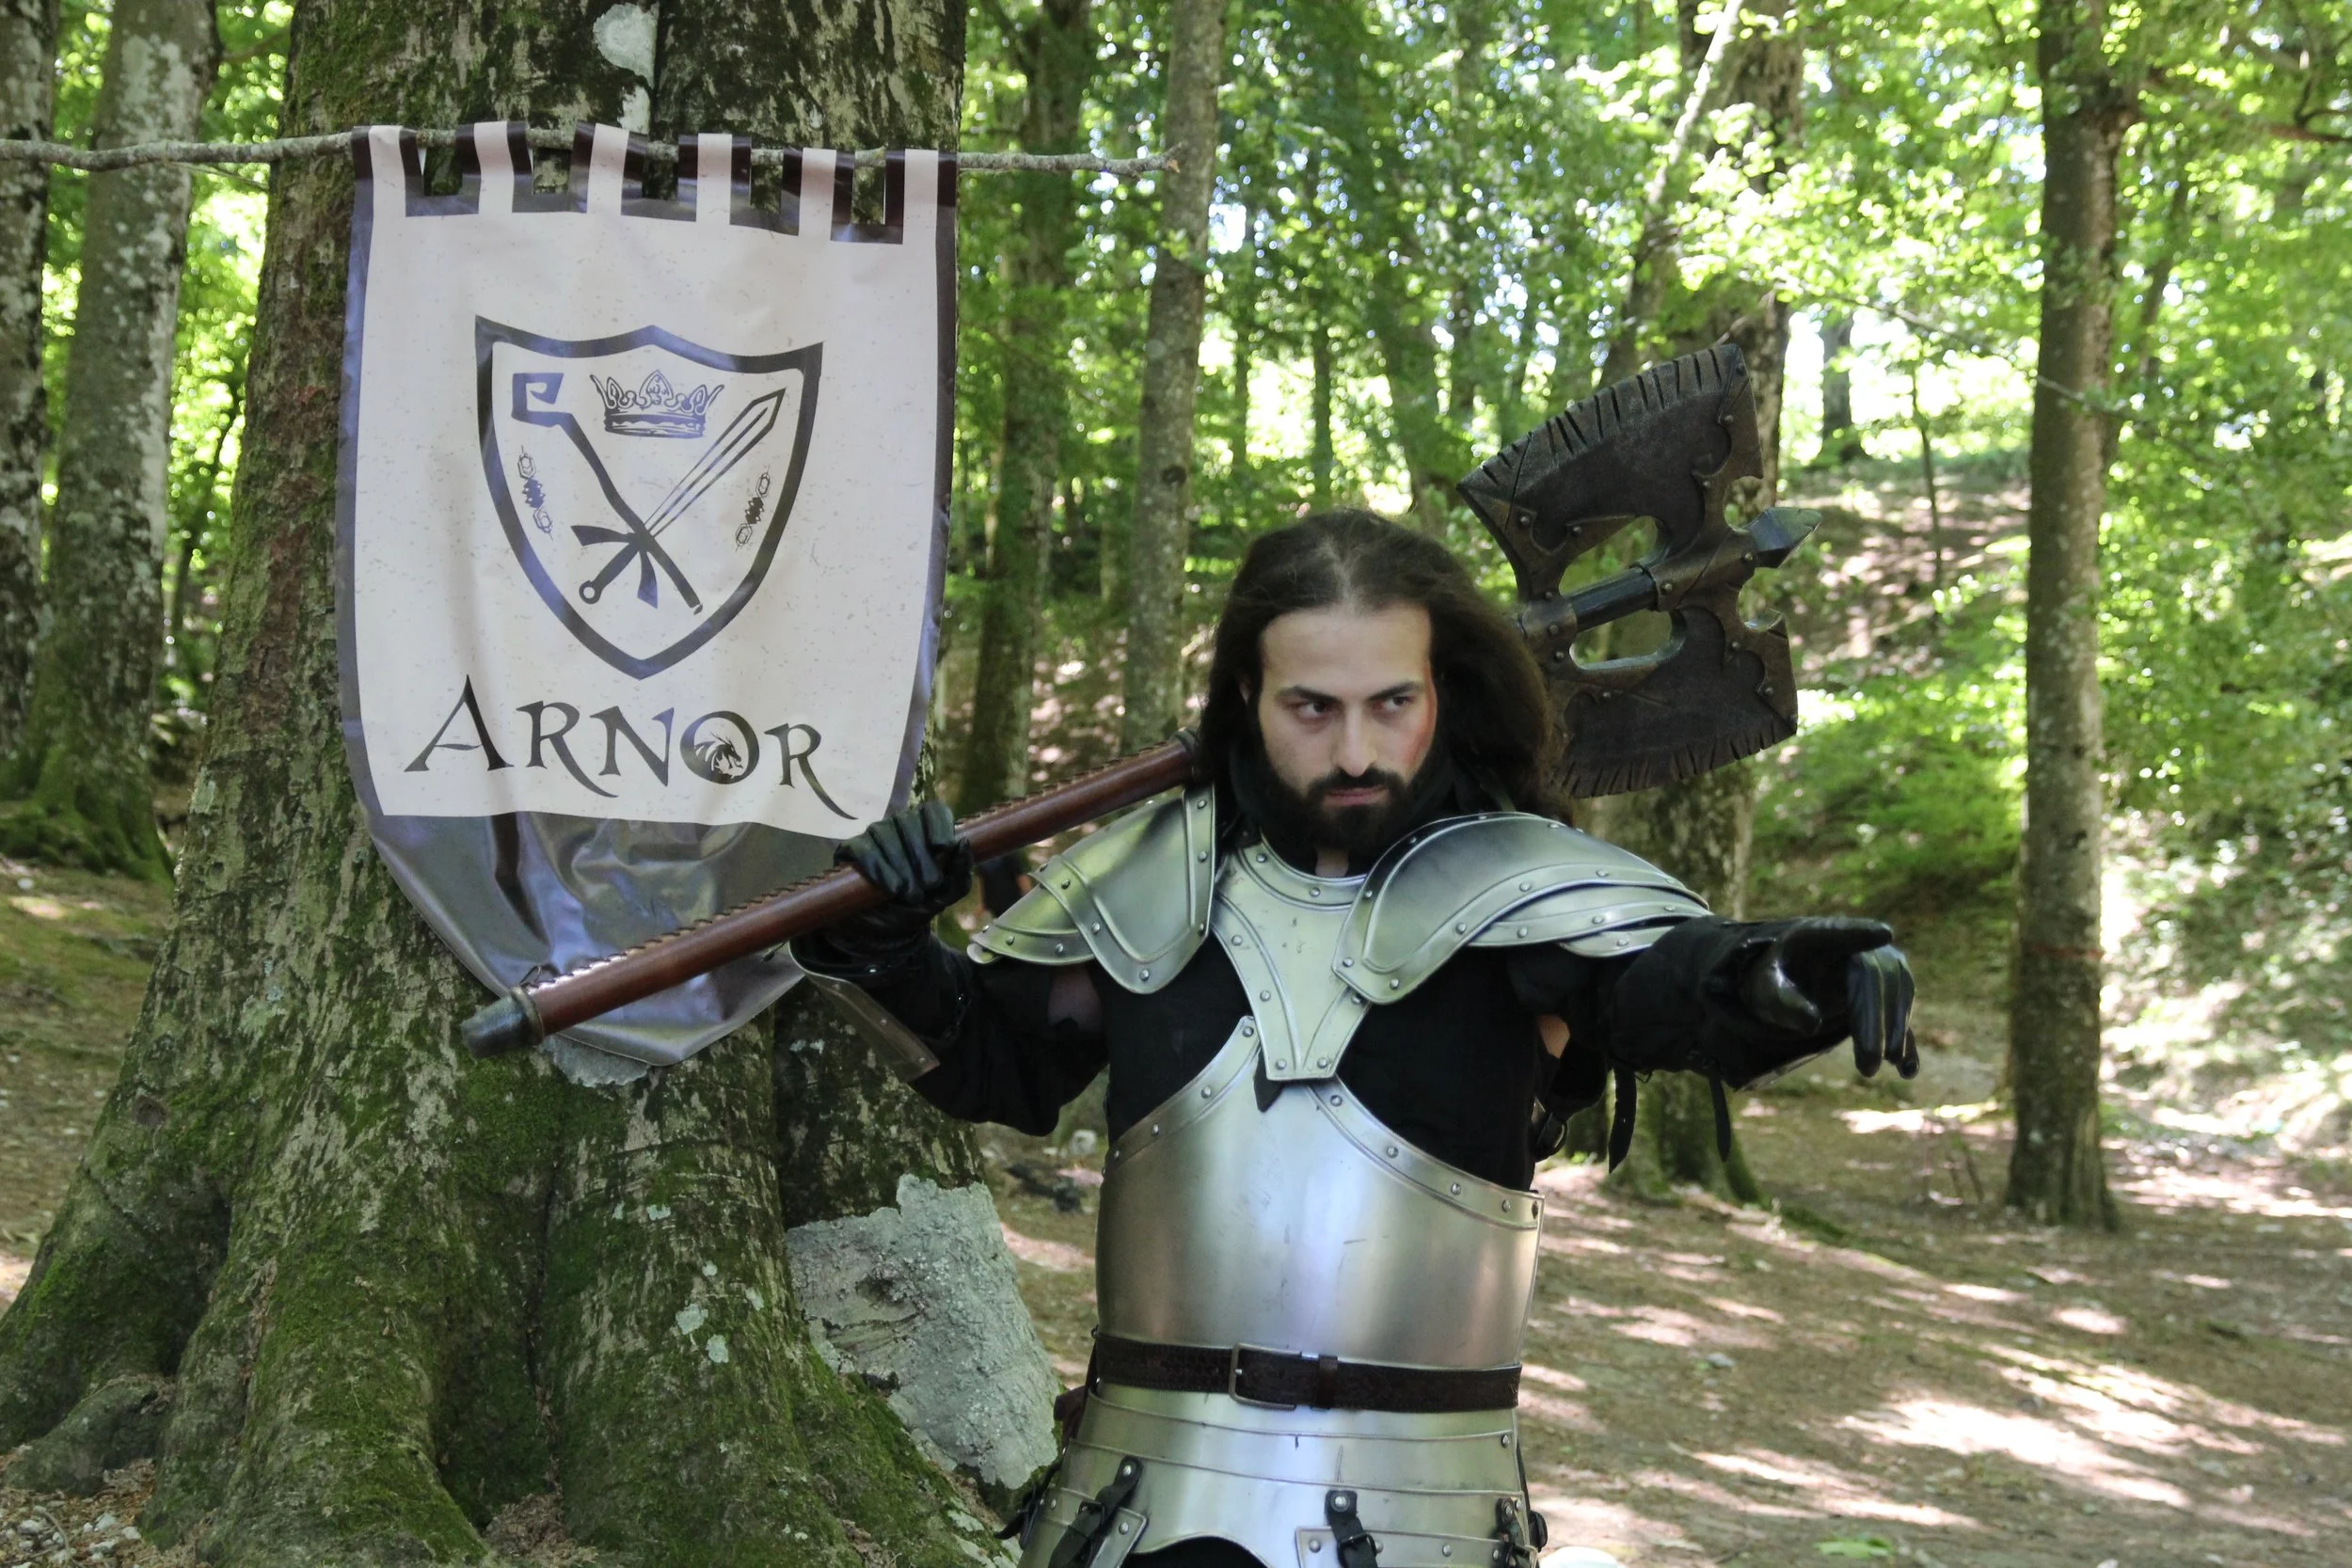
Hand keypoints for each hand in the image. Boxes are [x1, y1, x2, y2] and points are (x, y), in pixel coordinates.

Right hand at [819, 800, 972, 966]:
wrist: (885, 930)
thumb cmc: (920, 905)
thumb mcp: (946, 895)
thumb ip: (960, 873)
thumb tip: (963, 842)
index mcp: (927, 829)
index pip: (933, 810)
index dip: (939, 825)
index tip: (943, 849)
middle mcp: (900, 825)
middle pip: (909, 822)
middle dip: (921, 856)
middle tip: (928, 886)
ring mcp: (874, 834)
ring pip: (885, 835)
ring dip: (901, 866)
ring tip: (907, 894)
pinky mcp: (851, 849)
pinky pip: (863, 849)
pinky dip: (878, 868)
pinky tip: (890, 888)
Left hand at [1741, 917, 1918, 1079]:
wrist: (1791, 983)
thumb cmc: (1775, 983)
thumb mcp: (1766, 991)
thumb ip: (1784, 1003)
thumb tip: (1812, 1023)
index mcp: (1819, 935)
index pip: (1842, 933)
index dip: (1862, 933)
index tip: (1884, 934)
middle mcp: (1856, 944)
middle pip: (1876, 975)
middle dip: (1875, 1020)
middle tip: (1869, 1063)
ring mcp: (1878, 964)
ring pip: (1898, 991)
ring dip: (1893, 1030)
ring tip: (1882, 1064)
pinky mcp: (1888, 990)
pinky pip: (1902, 1011)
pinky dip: (1906, 1039)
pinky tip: (1907, 1070)